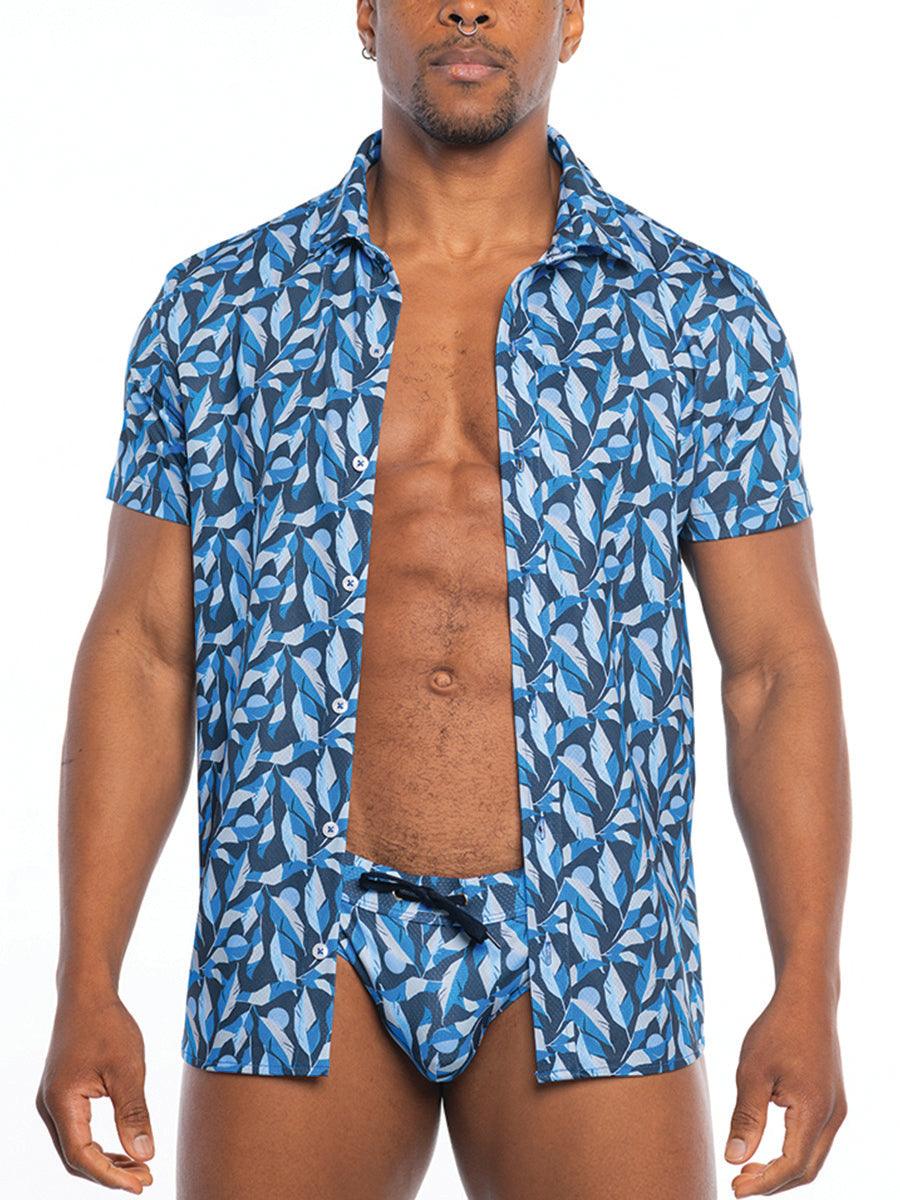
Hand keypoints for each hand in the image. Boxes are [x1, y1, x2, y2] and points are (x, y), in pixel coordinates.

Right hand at [36, 990, 154, 1193]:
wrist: (87, 994)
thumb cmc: (107, 1024)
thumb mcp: (127, 1068)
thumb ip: (134, 1113)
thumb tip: (145, 1155)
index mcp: (61, 1102)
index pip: (81, 1155)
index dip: (111, 1175)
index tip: (142, 1184)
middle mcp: (50, 1106)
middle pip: (76, 1157)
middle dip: (110, 1173)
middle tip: (146, 1179)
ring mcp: (54, 1101)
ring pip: (77, 1146)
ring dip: (106, 1160)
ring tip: (141, 1168)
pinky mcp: (64, 1094)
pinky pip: (79, 1131)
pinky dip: (101, 1144)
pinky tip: (125, 1147)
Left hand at [724, 975, 846, 1193]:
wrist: (807, 1000)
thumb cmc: (777, 1030)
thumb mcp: (752, 1072)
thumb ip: (746, 1118)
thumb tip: (734, 1160)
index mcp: (814, 1111)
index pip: (791, 1165)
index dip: (763, 1183)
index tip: (734, 1189)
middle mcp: (833, 1116)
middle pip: (806, 1170)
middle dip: (773, 1182)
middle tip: (738, 1183)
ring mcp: (837, 1110)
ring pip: (813, 1158)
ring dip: (782, 1170)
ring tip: (747, 1168)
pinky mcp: (832, 1102)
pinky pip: (815, 1141)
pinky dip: (792, 1152)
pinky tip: (765, 1146)